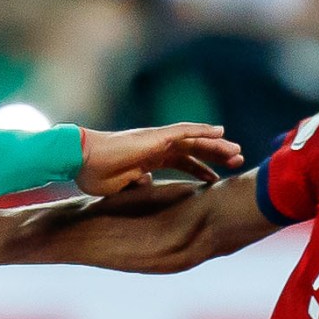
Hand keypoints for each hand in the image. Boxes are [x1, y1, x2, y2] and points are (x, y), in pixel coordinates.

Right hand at [75, 123, 242, 195]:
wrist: (81, 161)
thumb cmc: (94, 174)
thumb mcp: (122, 186)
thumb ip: (137, 184)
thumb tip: (148, 183)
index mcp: (149, 159)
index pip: (182, 162)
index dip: (200, 169)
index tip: (215, 179)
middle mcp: (156, 147)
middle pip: (193, 150)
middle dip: (215, 156)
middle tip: (236, 161)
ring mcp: (157, 140)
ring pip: (194, 140)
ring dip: (216, 145)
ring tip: (237, 151)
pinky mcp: (155, 137)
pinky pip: (185, 131)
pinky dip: (203, 131)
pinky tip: (220, 133)